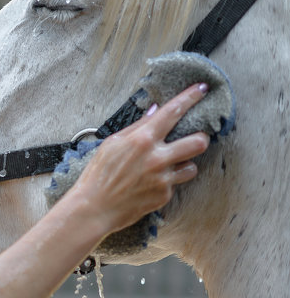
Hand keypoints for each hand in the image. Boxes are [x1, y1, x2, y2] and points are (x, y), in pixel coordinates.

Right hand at [75, 83, 211, 232]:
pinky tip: (146, 187)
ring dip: (183, 165)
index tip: (202, 88)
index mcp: (142, 140)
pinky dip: (164, 184)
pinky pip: (173, 185)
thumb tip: (156, 111)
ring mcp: (163, 178)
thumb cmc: (97, 175)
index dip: (190, 97)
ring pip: (192, 167)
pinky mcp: (163, 196)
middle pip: (199, 142)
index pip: (173, 112)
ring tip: (166, 169)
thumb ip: (137, 127)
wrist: (93, 209)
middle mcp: (157, 158)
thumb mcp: (111, 144)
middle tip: (192, 141)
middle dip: (200, 139)